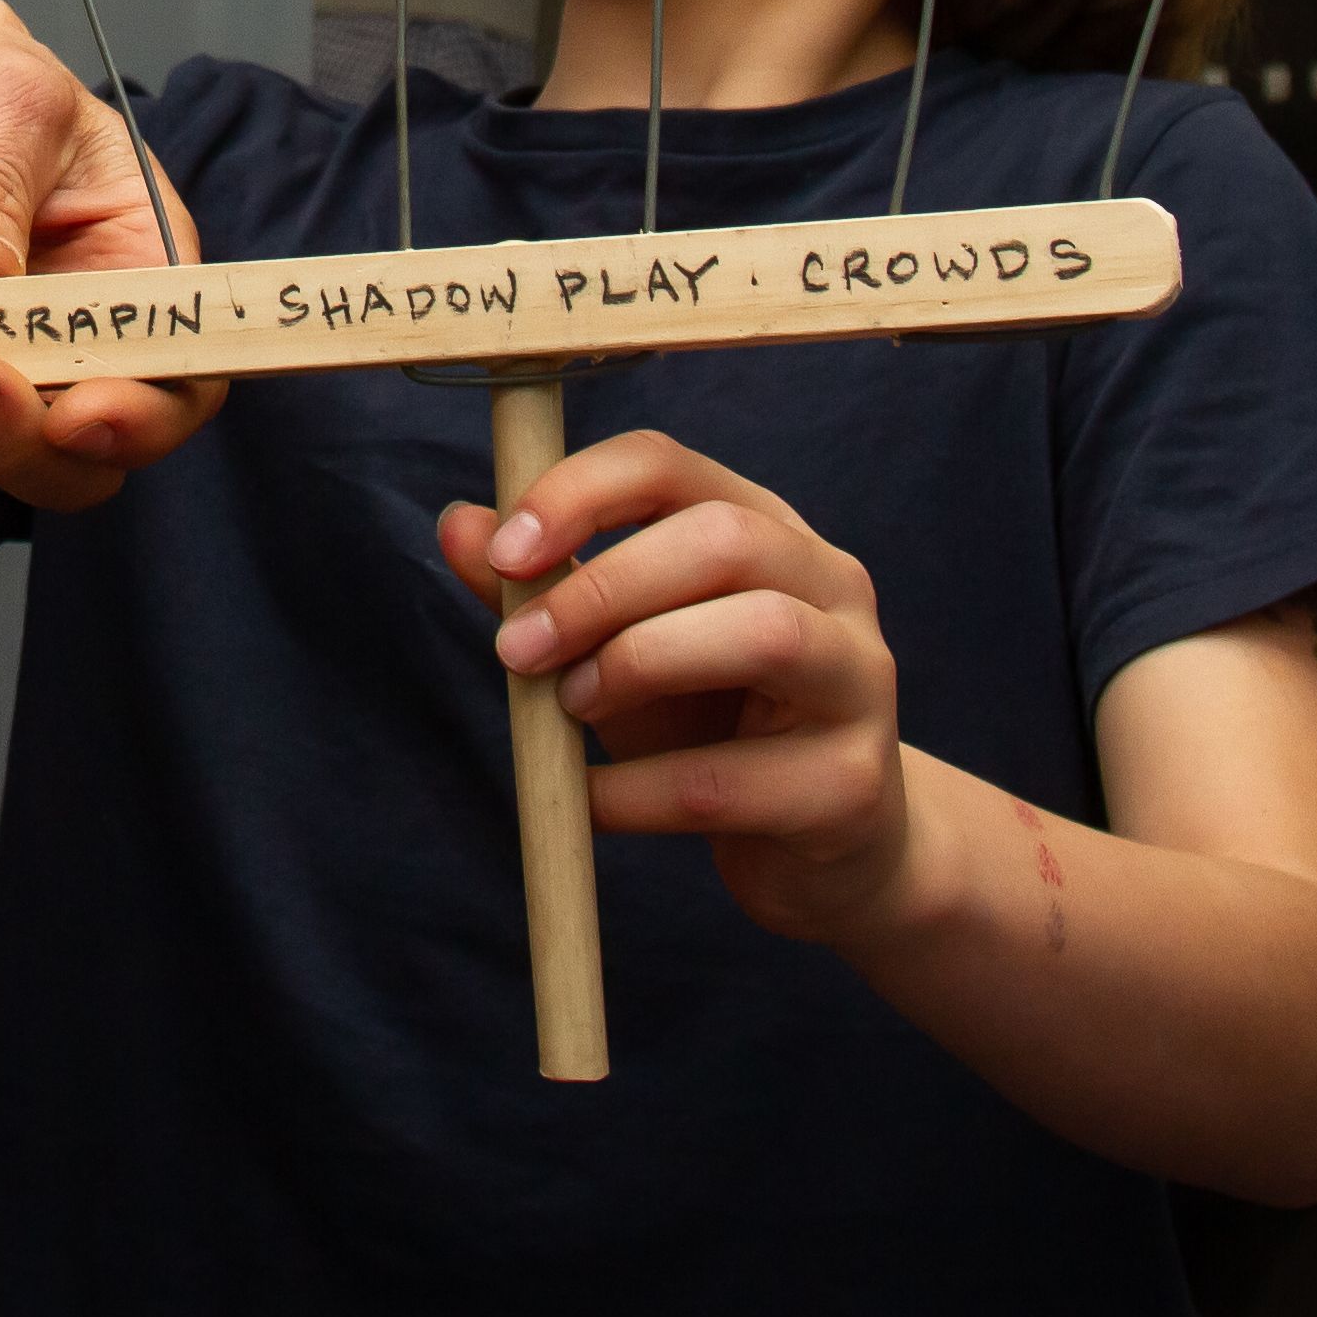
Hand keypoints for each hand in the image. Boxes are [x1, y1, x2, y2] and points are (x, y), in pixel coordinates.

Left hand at [440, 431, 913, 943]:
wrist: (824, 850)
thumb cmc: (713, 727)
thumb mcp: (620, 648)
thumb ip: (548, 588)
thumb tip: (459, 525)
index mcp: (769, 529)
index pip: (671, 466)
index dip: (578, 494)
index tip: (505, 554)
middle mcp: (831, 585)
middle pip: (724, 539)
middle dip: (604, 587)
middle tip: (516, 651)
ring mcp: (857, 681)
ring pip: (763, 634)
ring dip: (639, 663)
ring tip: (571, 707)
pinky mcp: (849, 785)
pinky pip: (730, 776)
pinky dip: (637, 791)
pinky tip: (591, 804)